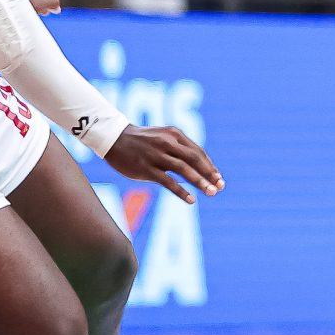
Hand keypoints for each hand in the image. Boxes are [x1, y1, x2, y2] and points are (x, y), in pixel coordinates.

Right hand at [105, 124, 224, 204]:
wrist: (114, 138)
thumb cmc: (142, 141)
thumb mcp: (163, 137)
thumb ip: (179, 148)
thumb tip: (198, 164)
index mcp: (174, 134)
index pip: (198, 152)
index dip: (210, 166)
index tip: (219, 179)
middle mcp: (168, 143)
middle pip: (194, 159)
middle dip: (209, 174)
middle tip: (220, 187)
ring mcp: (156, 155)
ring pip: (184, 169)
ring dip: (199, 182)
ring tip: (211, 193)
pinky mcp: (146, 167)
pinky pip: (167, 181)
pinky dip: (181, 191)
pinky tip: (191, 200)